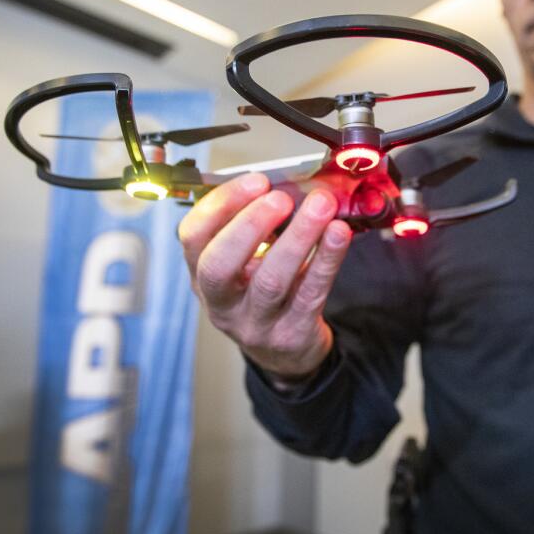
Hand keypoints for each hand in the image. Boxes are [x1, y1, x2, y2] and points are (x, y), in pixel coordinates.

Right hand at [178, 173, 352, 379]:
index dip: (221, 205)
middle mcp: (221, 302)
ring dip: (297, 237)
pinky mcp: (291, 334)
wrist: (286, 353)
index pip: (193, 237)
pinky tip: (339, 233)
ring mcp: (254, 323)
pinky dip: (326, 259)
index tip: (256, 181)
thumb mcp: (245, 265)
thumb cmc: (264, 293)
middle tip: (281, 198)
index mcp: (202, 275)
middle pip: (219, 265)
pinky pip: (310, 293)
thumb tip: (292, 183)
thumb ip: (257, 228)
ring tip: (321, 205)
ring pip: (270, 280)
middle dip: (249, 225)